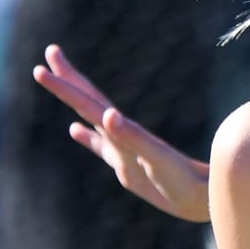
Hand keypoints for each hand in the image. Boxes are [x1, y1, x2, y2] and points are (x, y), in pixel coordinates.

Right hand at [34, 44, 212, 222]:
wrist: (204, 196)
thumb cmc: (183, 181)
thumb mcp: (157, 160)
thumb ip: (134, 138)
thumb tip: (109, 114)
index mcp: (124, 132)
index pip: (89, 102)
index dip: (66, 84)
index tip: (45, 63)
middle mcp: (121, 135)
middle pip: (88, 100)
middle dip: (68, 79)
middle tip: (50, 52)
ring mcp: (122, 149)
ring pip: (91, 118)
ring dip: (74, 100)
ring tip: (57, 82)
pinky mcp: (126, 165)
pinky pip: (99, 146)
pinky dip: (85, 137)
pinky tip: (75, 131)